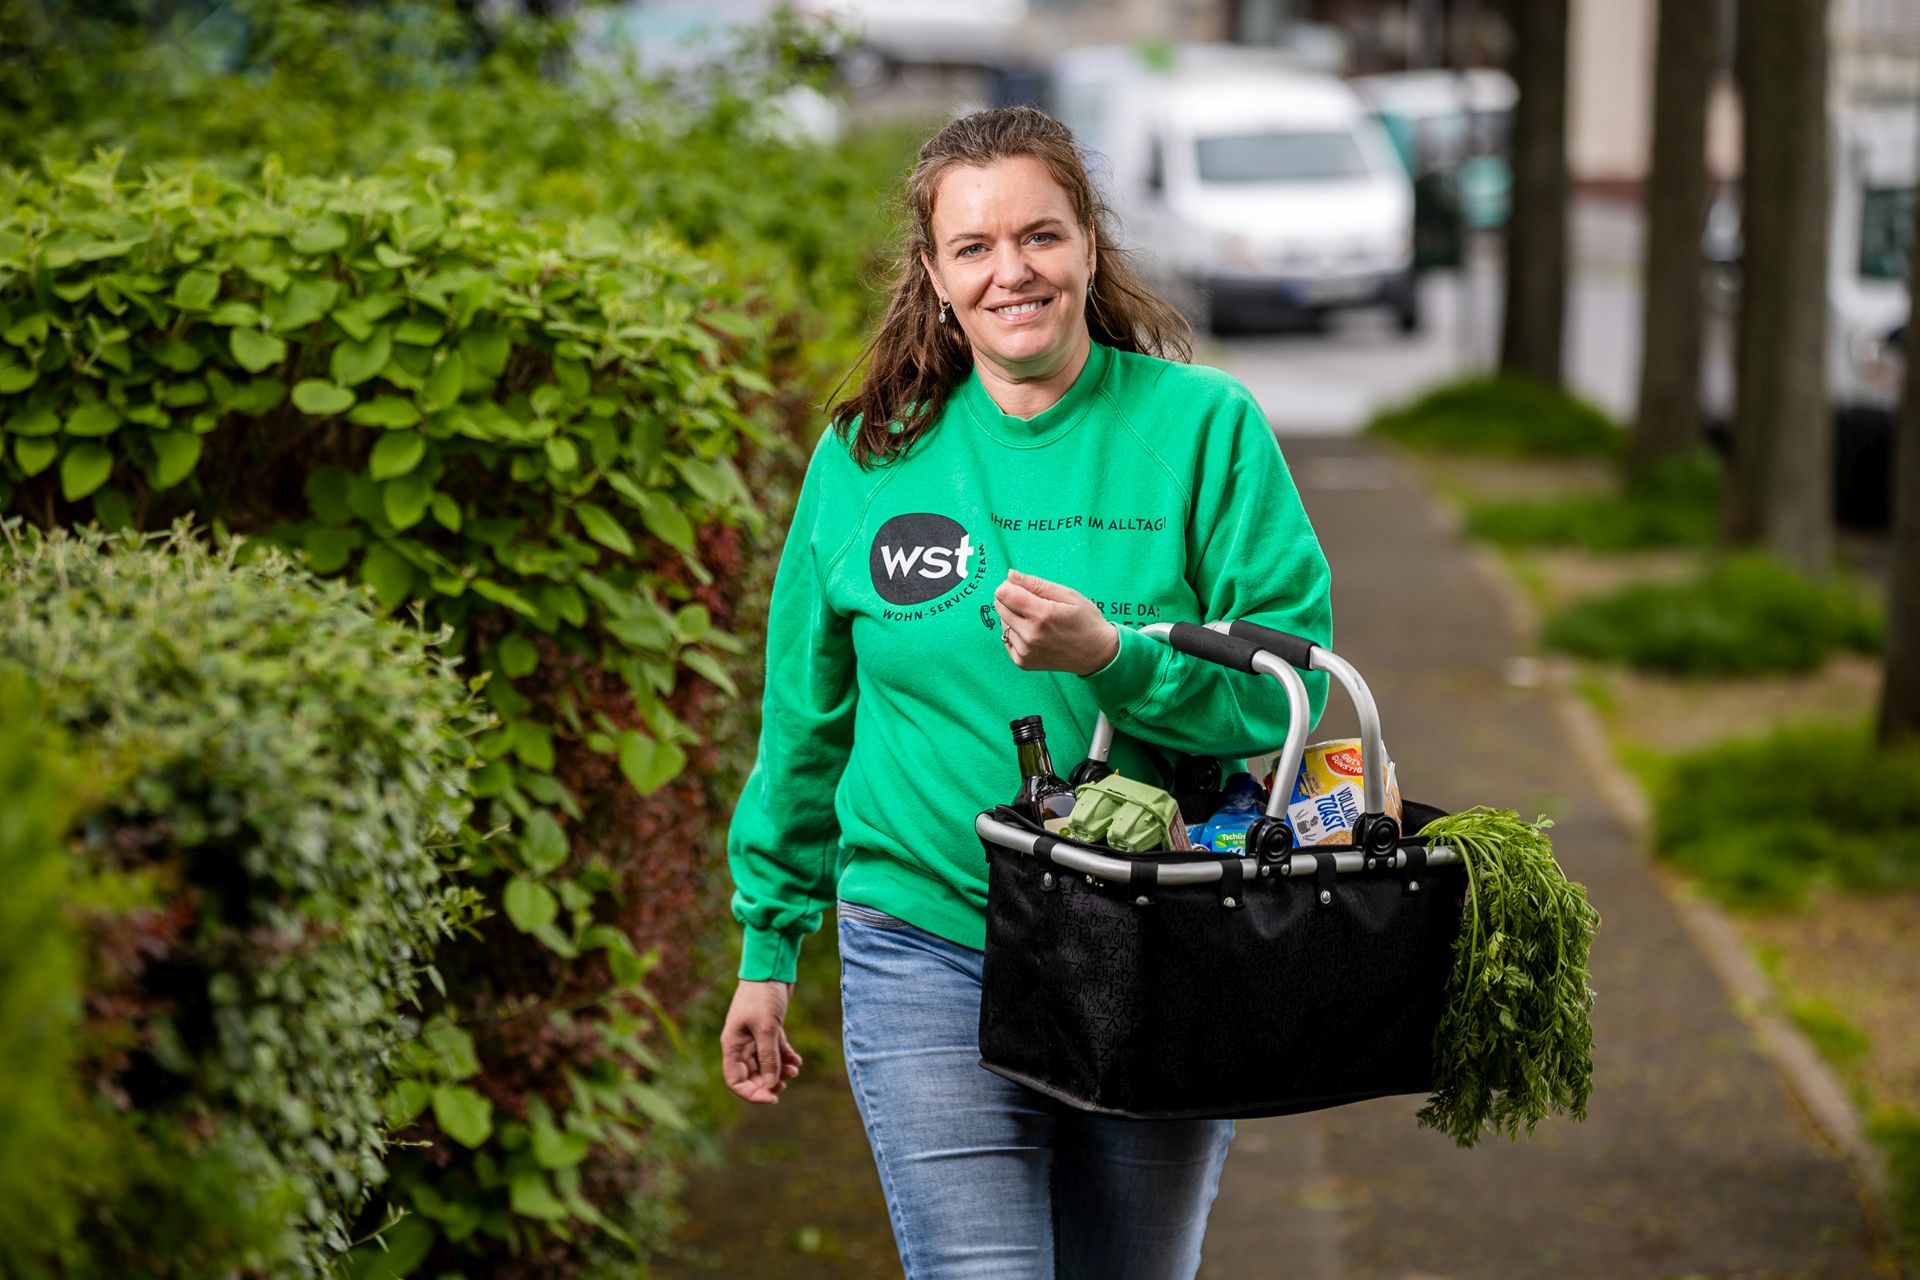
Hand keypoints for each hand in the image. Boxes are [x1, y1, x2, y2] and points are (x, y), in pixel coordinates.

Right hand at [721, 979, 802, 1104]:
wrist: (772, 967)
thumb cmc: (763, 995)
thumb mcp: (767, 1028)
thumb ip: (768, 1058)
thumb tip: (770, 1085)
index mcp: (733, 1045)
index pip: (735, 1080)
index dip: (752, 1093)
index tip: (772, 1097)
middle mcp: (741, 1043)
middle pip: (752, 1075)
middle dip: (769, 1082)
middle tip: (787, 1082)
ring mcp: (755, 1036)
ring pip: (766, 1064)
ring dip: (780, 1070)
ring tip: (795, 1070)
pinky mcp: (769, 1028)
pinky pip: (776, 1051)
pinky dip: (786, 1057)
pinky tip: (798, 1061)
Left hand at [993, 569, 1119, 675]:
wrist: (1096, 653)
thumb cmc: (1085, 620)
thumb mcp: (1067, 595)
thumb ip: (1036, 584)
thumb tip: (1010, 575)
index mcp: (1042, 614)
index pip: (1004, 594)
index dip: (1009, 586)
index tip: (1022, 587)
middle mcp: (1030, 635)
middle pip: (999, 607)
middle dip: (1011, 599)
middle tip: (1032, 603)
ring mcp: (1025, 651)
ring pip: (1002, 623)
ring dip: (1013, 617)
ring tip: (1036, 620)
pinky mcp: (1022, 662)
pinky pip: (1006, 639)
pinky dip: (1015, 633)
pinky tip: (1033, 633)